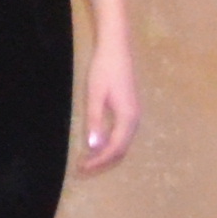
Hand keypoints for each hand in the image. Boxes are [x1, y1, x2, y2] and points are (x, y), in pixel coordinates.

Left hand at [80, 29, 138, 169]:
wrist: (116, 49)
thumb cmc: (104, 70)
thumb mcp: (95, 95)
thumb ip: (95, 121)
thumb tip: (94, 147)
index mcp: (128, 118)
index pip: (114, 149)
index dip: (98, 161)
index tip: (82, 168)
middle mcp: (134, 120)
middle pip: (121, 150)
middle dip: (102, 161)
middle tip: (81, 168)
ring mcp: (134, 115)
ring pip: (122, 143)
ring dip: (106, 154)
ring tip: (87, 160)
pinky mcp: (130, 110)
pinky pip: (122, 135)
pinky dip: (110, 144)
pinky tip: (97, 144)